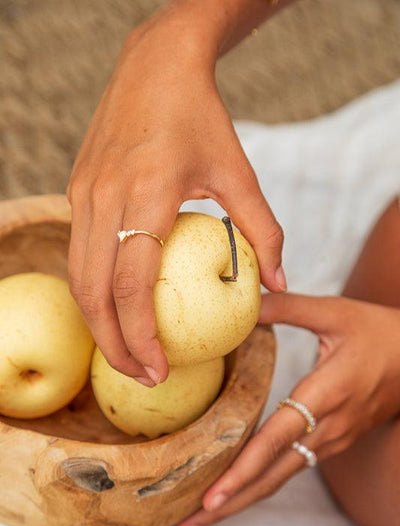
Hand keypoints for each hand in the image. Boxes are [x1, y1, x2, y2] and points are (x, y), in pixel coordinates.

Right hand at [66, 11, 284, 385]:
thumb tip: (278, 283)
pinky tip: (117, 307)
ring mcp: (83, 193)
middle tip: (142, 375)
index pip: (132, 284)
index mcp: (147, 193)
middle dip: (113, 344)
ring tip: (127, 353)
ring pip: (77, 277)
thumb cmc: (201, 119)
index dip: (140, 335)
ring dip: (98, 323)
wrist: (154, 67)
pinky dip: (93, 290)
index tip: (159, 369)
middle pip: (93, 292)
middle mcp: (105, 196)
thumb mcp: (239, 171)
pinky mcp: (76, 190)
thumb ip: (262, 229)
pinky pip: (78, 253)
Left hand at [176, 293, 399, 525]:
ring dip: (242, 499)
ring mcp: (333, 439)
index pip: (276, 438)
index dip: (242, 468)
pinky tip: (237, 490)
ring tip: (202, 519)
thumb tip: (244, 305)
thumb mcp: (335, 312)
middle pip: (273, 475)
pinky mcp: (333, 441)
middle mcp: (329, 427)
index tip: (210, 495)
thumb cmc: (379, 333)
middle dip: (230, 503)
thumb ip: (288, 308)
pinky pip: (292, 468)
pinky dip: (261, 483)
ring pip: (281, 477)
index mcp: (326, 393)